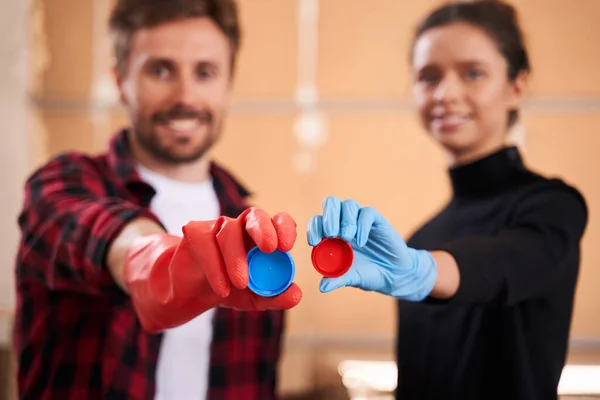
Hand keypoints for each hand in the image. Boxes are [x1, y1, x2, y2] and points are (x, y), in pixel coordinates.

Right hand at [125, 207, 301, 331]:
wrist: (194, 293)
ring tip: (240, 284)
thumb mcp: (257, 298)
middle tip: (270, 248)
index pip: (278, 221)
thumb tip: (296, 295)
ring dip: (236, 259)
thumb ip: (277, 296)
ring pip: (229, 232)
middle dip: (264, 229)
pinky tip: (221, 287)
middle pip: (255, 215)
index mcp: (264, 236)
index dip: (284, 227)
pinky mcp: (196, 232)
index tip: (287, 246)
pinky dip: (214, 267)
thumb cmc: (232, 287)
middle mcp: (242, 226)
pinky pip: (205, 244)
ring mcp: (218, 227)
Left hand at [307, 196, 436, 300]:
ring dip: (346, 220)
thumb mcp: (351, 278)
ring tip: (348, 239)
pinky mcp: (376, 220)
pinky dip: (362, 226)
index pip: (317, 221)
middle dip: (329, 216)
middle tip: (331, 234)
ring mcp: (360, 220)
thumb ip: (337, 280)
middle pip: (331, 204)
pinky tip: (362, 242)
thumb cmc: (368, 274)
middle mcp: (344, 223)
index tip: (314, 242)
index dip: (314, 228)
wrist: (394, 275)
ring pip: (348, 204)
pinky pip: (368, 213)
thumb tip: (322, 288)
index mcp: (332, 235)